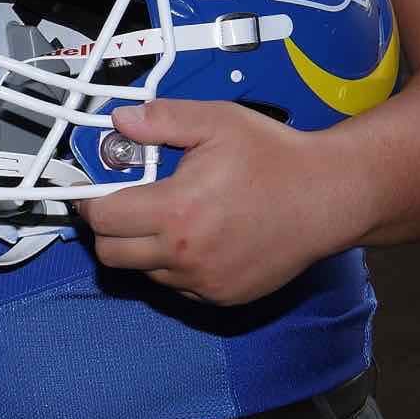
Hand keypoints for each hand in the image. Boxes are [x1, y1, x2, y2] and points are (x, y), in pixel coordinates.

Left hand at [75, 100, 380, 309]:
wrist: (329, 197)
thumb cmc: (276, 159)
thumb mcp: (216, 123)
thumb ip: (162, 121)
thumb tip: (121, 121)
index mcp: (177, 210)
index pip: (102, 218)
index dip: (89, 201)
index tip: (93, 190)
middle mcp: (185, 255)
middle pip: (111, 255)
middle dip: (108, 228)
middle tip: (124, 203)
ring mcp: (204, 282)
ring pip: (144, 272)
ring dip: (143, 248)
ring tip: (171, 215)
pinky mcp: (222, 297)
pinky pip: (178, 287)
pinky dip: (175, 266)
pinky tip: (198, 236)